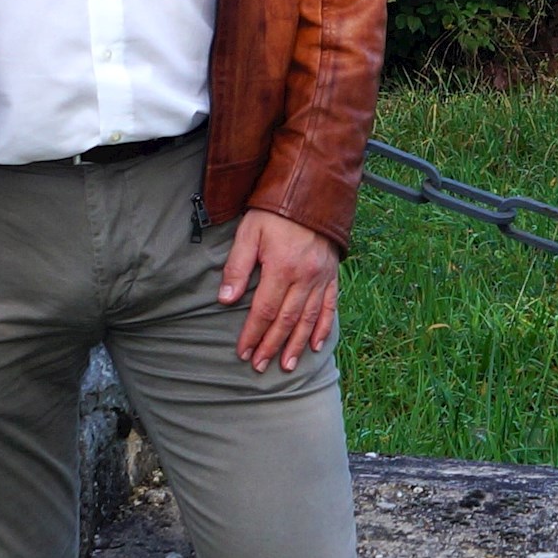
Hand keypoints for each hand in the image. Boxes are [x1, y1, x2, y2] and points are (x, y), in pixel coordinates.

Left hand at [217, 209, 340, 372]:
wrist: (312, 191)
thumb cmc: (275, 212)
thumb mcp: (248, 233)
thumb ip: (237, 267)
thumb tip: (225, 299)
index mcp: (282, 268)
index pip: (264, 311)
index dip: (252, 334)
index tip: (243, 352)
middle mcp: (305, 278)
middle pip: (286, 321)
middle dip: (271, 346)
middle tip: (259, 366)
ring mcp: (321, 278)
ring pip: (308, 320)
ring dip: (297, 346)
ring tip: (286, 366)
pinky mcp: (332, 276)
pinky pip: (330, 307)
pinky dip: (323, 329)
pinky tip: (317, 346)